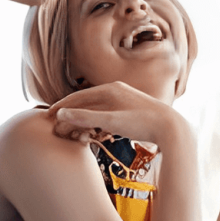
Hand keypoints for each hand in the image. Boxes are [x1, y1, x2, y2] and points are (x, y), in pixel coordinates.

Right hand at [49, 81, 186, 145]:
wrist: (172, 128)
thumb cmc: (143, 124)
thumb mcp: (112, 122)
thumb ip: (86, 118)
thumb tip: (60, 115)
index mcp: (110, 89)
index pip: (78, 97)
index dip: (61, 107)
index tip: (47, 117)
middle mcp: (117, 90)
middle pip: (86, 102)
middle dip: (70, 114)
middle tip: (56, 125)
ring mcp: (125, 99)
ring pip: (97, 109)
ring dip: (83, 119)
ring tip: (72, 130)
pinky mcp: (131, 110)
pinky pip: (107, 114)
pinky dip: (97, 122)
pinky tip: (94, 131)